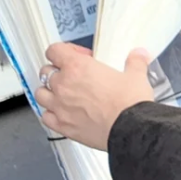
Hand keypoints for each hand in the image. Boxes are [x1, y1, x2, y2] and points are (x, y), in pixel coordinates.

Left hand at [34, 42, 154, 151]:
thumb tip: (139, 55)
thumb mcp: (137, 76)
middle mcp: (63, 85)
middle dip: (58, 71)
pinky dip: (51, 114)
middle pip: (46, 71)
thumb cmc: (129, 103)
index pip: (55, 51)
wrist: (130, 129)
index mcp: (78, 67)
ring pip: (41, 94)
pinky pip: (45, 117)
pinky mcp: (62, 125)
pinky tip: (62, 114)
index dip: (65, 51)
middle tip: (74, 76)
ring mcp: (59, 106)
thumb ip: (135, 62)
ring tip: (64, 94)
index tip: (78, 56)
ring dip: (50, 92)